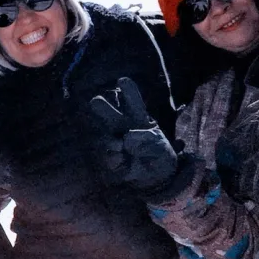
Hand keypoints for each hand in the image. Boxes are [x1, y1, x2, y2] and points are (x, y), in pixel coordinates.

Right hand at [90, 77, 178, 194]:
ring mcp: (114, 141)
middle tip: (96, 102)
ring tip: (120, 147)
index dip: (127, 89)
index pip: (131, 99)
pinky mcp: (111, 158)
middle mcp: (121, 126)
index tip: (122, 81)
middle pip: (105, 110)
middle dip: (100, 105)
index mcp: (137, 116)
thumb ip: (147, 140)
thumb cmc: (159, 154)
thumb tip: (125, 139)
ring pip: (103, 136)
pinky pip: (107, 156)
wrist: (157, 177)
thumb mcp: (162, 145)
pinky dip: (113, 158)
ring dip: (111, 141)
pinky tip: (122, 160)